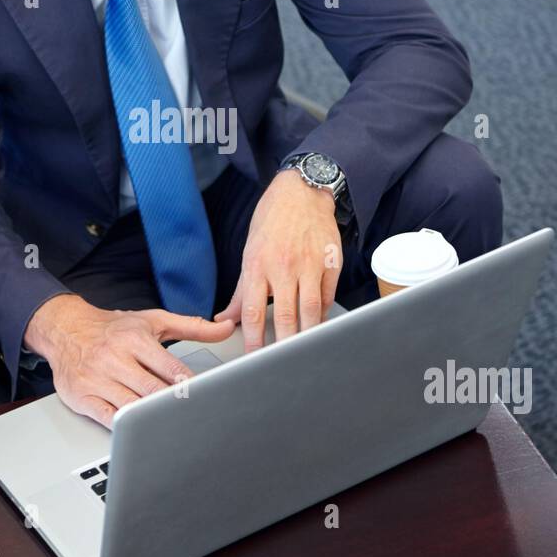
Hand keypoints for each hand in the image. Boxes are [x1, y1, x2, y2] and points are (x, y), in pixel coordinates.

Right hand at [24, 294, 234, 427]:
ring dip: (152, 419)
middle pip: (152, 390)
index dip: (190, 385)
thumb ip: (192, 327)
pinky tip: (140, 431)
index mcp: (135, 339)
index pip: (170, 367)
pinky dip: (126, 427)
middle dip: (174, 406)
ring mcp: (97, 380)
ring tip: (172, 427)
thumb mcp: (153, 321)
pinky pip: (108, 418)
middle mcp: (115, 359)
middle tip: (195, 418)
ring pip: (131, 406)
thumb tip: (226, 328)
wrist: (66, 329)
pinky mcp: (82, 397)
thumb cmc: (114, 329)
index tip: (207, 397)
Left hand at [216, 169, 341, 352]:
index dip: (253, 340)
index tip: (252, 360)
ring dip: (307, 335)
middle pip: (286, 316)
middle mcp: (284, 266)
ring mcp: (310, 264)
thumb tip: (225, 319)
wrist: (301, 191)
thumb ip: (242, 290)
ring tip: (304, 352)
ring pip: (312, 311)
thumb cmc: (272, 221)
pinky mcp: (331, 262)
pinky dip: (324, 313)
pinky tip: (319, 324)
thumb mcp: (250, 252)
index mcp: (258, 264)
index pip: (254, 311)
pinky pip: (329, 296)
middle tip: (282, 365)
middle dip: (283, 346)